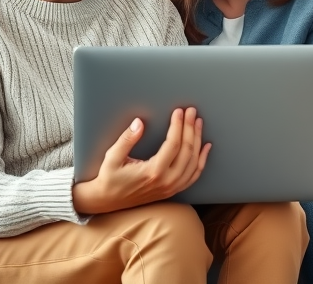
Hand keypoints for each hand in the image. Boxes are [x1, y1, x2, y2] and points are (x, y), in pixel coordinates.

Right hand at [72, 107, 210, 214]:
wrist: (107, 201)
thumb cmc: (109, 178)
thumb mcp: (112, 158)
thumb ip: (126, 139)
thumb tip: (139, 122)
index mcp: (152, 172)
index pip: (173, 145)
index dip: (178, 126)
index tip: (179, 112)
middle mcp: (166, 181)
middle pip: (186, 151)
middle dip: (190, 128)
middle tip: (191, 111)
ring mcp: (172, 187)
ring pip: (193, 162)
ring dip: (197, 140)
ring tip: (197, 123)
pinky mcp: (173, 190)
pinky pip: (194, 175)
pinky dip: (202, 160)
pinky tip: (206, 146)